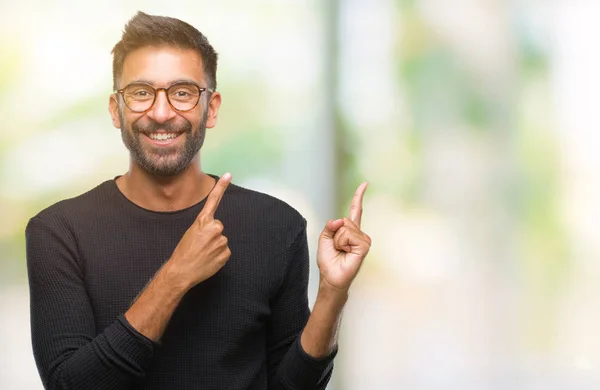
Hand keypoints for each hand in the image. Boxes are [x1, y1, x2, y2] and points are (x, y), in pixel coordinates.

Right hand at [166, 173, 231, 288]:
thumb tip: (215, 231)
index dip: (221, 187)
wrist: (181, 271)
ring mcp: (222, 240)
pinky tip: (209, 260)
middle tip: (200, 245)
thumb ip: (204, 228)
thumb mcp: (190, 233)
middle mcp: (215, 228)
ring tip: (203, 254)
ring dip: (214, 246)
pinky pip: (224, 251)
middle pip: (218, 227)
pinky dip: (218, 255)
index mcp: (203, 221)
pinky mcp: (226, 252)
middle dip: (212, 234)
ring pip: (221, 240)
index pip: (213, 201)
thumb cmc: (183, 253)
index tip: (228, 175)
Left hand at [317, 182, 371, 292]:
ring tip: (341, 251)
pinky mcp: (364, 245)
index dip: (359, 196)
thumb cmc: (329, 261)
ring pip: (345, 227)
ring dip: (337, 240)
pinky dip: (342, 243)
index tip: (365, 184)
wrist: (331, 277)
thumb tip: (341, 220)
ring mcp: (363, 239)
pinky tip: (346, 252)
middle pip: (343, 220)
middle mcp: (358, 233)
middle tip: (336, 247)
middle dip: (334, 233)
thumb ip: (331, 225)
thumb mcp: (324, 238)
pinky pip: (348, 235)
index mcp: (349, 230)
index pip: (355, 210)